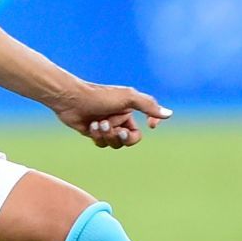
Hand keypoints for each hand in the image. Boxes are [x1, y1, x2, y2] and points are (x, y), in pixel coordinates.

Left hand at [52, 82, 170, 148]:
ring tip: (98, 123)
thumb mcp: (128, 98)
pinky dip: (97, 136)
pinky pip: (102, 143)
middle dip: (120, 135)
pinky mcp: (94, 132)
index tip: (144, 128)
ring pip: (115, 143)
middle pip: (129, 140)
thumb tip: (169, 114)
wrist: (72, 99)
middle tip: (112, 127)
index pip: (142, 129)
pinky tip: (91, 126)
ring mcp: (106, 127)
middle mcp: (119, 119)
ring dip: (107, 135)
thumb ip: (149, 106)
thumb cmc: (100, 96)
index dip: (141, 133)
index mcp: (129, 110)